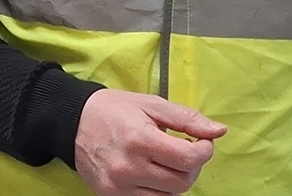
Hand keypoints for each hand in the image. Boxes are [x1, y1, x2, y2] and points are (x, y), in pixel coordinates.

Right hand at [73, 90, 226, 195]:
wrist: (72, 122)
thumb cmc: (114, 109)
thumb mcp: (151, 104)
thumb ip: (187, 118)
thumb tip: (219, 131)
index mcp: (140, 140)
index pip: (189, 159)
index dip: (204, 150)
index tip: (201, 141)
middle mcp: (129, 168)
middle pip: (182, 182)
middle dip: (192, 166)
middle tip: (184, 150)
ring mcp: (119, 186)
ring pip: (168, 195)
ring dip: (175, 179)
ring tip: (166, 160)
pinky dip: (158, 188)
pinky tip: (152, 171)